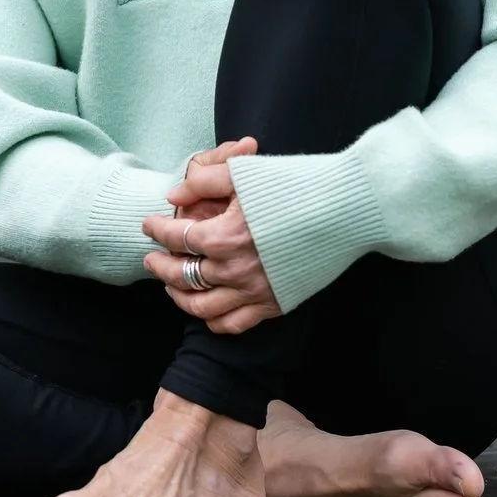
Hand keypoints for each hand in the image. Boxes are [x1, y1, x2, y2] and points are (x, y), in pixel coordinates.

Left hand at [141, 137, 278, 333]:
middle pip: (181, 276)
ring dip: (179, 297)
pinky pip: (232, 324)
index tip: (148, 225)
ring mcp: (255, 291)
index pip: (175, 237)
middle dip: (159, 267)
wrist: (348, 209)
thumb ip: (204, 180)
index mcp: (223, 235)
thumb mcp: (245, 172)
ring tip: (171, 286)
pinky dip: (212, 321)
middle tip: (151, 259)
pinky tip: (206, 309)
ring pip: (201, 308)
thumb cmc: (297, 184)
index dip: (156, 230)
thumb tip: (173, 196)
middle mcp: (234, 269)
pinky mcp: (274, 305)